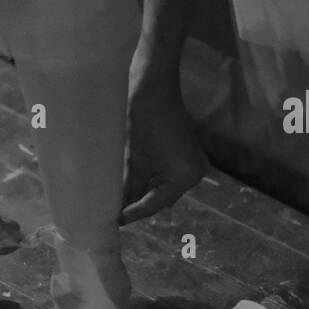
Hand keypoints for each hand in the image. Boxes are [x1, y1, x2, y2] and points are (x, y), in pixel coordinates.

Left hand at [121, 83, 208, 224]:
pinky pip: (166, 175)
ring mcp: (194, 163)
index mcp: (186, 177)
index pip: (154, 204)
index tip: (113, 223)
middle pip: (160, 198)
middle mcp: (196, 173)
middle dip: (137, 204)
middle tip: (112, 213)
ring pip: (162, 187)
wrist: (152, 86)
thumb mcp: (132, 161)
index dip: (132, 213)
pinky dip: (149, 180)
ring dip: (142, 192)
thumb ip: (128, 189)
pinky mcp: (187, 154)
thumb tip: (117, 211)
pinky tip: (130, 183)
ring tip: (118, 200)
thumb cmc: (141, 120)